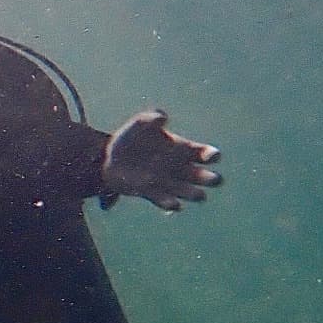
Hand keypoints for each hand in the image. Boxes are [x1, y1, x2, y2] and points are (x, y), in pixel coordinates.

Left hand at [103, 109, 221, 210]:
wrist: (109, 158)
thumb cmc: (130, 137)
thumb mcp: (139, 123)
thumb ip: (151, 118)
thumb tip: (162, 117)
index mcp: (184, 149)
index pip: (207, 154)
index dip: (213, 155)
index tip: (209, 156)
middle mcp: (181, 168)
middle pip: (207, 177)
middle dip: (212, 179)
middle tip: (212, 178)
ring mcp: (169, 183)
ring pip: (192, 194)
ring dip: (195, 195)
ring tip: (197, 194)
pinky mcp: (154, 195)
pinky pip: (169, 203)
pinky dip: (172, 204)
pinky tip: (172, 203)